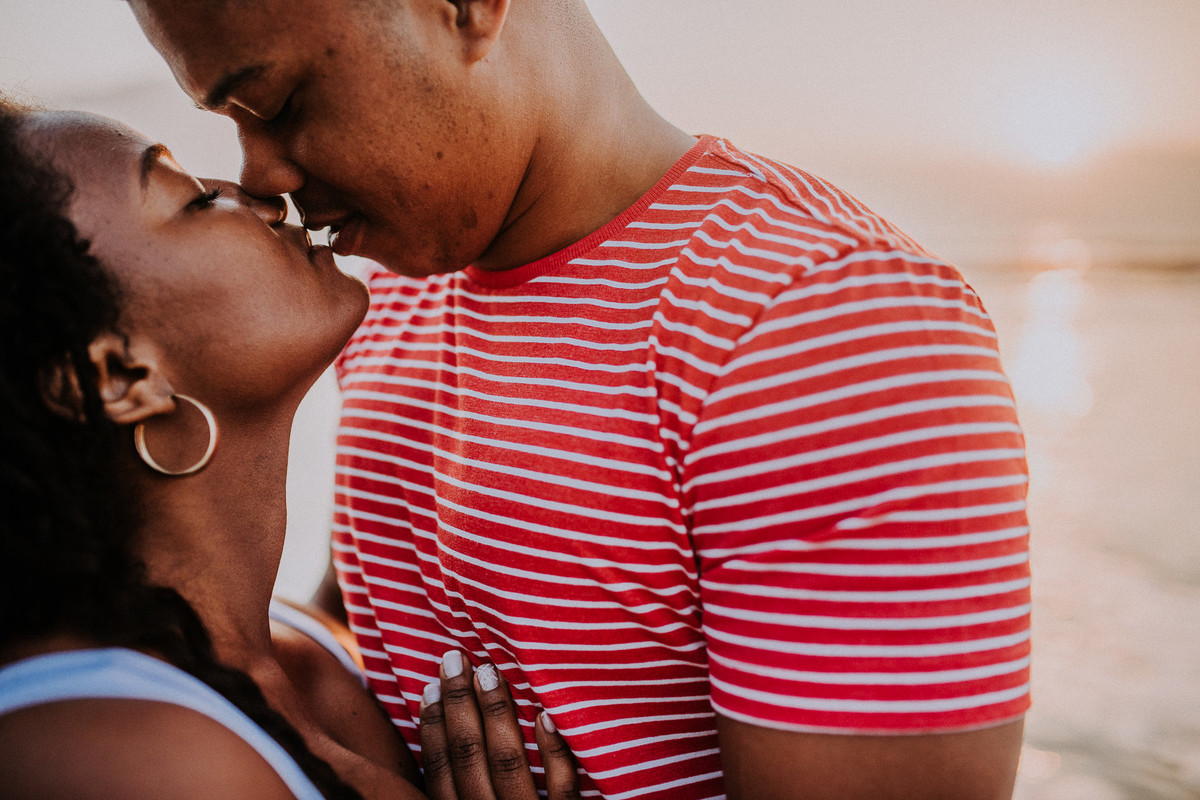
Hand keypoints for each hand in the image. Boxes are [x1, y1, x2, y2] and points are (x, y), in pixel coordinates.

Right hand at [419, 650, 578, 799]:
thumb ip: (460, 791)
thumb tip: (440, 740)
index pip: (440, 771)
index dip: (433, 727)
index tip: (430, 686)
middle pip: (469, 757)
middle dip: (460, 705)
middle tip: (456, 659)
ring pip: (510, 763)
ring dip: (498, 713)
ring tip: (491, 672)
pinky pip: (563, 788)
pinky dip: (554, 750)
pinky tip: (546, 714)